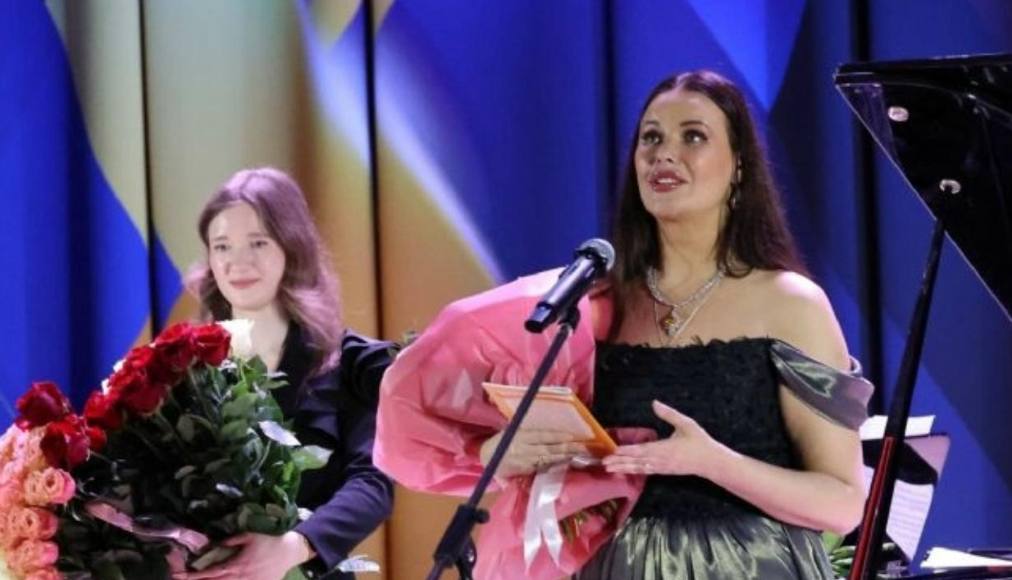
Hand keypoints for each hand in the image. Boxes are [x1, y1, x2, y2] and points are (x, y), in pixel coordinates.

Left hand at [172, 531, 311, 579]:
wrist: (289, 552)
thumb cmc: (269, 541)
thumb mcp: (249, 536)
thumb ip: (231, 540)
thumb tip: (216, 544)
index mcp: (237, 564)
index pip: (212, 573)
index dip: (195, 576)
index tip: (182, 576)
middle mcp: (241, 578)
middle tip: (182, 579)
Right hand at [480, 429, 586, 477]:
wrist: (487, 457)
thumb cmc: (502, 441)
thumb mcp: (513, 430)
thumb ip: (529, 430)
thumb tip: (550, 425)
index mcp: (520, 435)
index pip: (542, 435)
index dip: (557, 436)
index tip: (571, 436)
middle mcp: (522, 448)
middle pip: (547, 448)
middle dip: (565, 448)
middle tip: (582, 447)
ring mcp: (524, 461)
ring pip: (547, 459)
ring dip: (563, 457)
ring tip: (577, 454)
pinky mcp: (524, 470)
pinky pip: (541, 467)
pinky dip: (554, 464)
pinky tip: (565, 461)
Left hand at [602, 400, 721, 477]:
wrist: (711, 462)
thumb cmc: (699, 441)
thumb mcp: (686, 424)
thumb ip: (669, 414)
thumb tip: (655, 403)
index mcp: (665, 448)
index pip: (642, 450)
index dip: (627, 451)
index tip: (614, 450)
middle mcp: (660, 460)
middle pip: (636, 462)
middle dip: (619, 462)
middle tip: (603, 463)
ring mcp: (661, 468)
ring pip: (639, 468)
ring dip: (623, 468)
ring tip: (608, 468)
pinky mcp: (663, 471)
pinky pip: (645, 472)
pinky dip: (633, 471)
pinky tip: (624, 471)